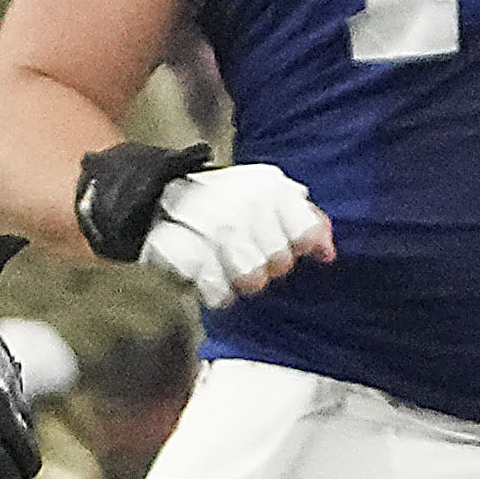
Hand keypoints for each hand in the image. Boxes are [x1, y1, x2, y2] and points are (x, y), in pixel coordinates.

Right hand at [74, 140, 333, 306]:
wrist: (151, 197)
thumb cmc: (217, 199)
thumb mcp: (263, 194)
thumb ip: (302, 218)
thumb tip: (328, 253)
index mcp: (265, 186)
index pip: (304, 235)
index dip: (299, 248)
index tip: (285, 245)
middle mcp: (241, 205)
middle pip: (279, 264)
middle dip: (266, 266)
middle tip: (244, 253)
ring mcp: (210, 230)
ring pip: (251, 280)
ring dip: (239, 280)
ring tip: (226, 266)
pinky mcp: (186, 253)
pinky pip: (217, 292)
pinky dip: (215, 291)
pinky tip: (208, 276)